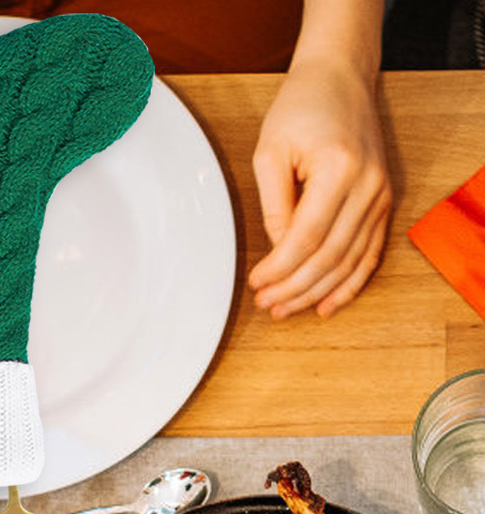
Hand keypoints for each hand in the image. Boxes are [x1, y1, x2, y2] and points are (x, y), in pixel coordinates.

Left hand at [249, 56, 391, 318]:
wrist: (340, 78)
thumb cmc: (301, 108)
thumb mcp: (270, 153)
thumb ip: (274, 206)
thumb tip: (277, 250)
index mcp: (339, 169)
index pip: (305, 238)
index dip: (278, 269)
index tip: (255, 283)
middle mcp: (368, 184)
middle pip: (329, 256)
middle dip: (294, 288)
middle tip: (266, 304)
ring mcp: (380, 194)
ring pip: (349, 261)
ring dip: (315, 292)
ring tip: (285, 309)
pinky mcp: (383, 201)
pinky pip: (370, 252)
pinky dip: (349, 283)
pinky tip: (326, 305)